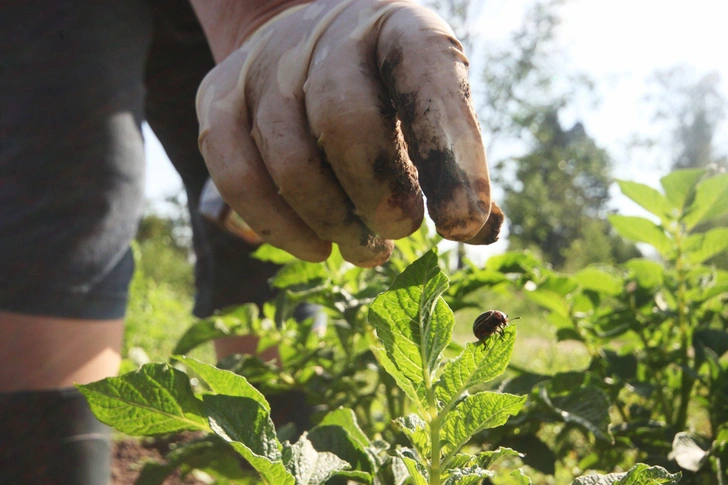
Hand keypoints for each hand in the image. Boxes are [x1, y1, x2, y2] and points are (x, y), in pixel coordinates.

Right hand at [195, 0, 502, 266]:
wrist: (309, 46)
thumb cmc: (386, 92)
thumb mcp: (431, 107)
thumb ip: (455, 163)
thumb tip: (476, 229)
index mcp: (400, 28)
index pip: (426, 79)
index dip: (448, 155)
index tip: (462, 223)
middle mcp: (328, 33)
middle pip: (344, 120)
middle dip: (378, 195)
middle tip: (398, 233)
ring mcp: (265, 62)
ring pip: (290, 159)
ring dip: (333, 223)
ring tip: (367, 250)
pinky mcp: (218, 96)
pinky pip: (236, 176)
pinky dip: (278, 226)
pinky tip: (316, 248)